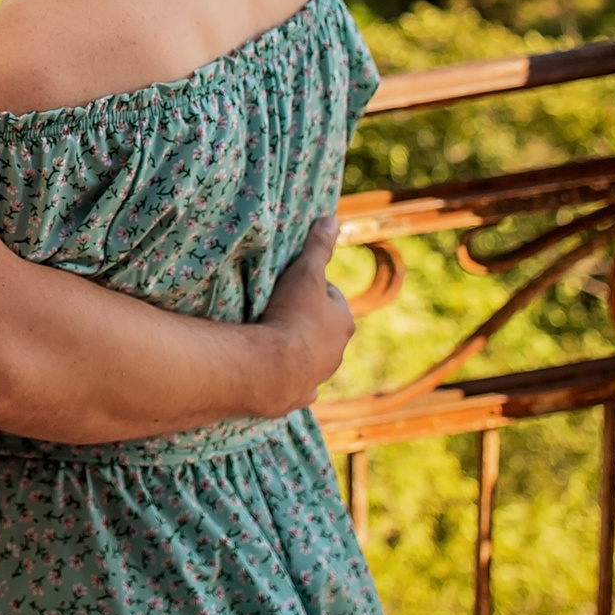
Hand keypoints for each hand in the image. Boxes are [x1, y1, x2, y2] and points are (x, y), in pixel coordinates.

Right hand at [255, 217, 354, 415]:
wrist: (271, 366)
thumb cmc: (291, 315)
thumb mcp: (305, 273)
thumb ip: (319, 247)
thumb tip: (332, 219)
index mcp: (343, 322)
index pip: (331, 298)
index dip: (312, 289)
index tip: (292, 286)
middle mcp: (337, 352)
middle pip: (323, 328)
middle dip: (306, 319)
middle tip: (279, 308)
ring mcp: (319, 376)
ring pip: (312, 356)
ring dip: (297, 346)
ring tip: (271, 335)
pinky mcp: (299, 395)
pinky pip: (300, 385)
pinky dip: (292, 377)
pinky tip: (277, 370)